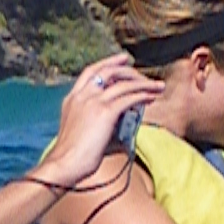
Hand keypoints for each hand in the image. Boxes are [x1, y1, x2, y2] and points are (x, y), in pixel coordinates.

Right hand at [37, 56, 161, 184]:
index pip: (92, 72)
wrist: (65, 164)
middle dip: (131, 71)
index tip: (124, 59)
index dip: (109, 62)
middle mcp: (81, 96)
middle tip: (147, 77)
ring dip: (144, 84)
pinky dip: (143, 95)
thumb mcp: (83, 131)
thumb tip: (123, 123)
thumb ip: (100, 121)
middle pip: (109, 71)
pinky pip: (129, 98)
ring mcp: (92, 102)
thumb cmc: (74, 155)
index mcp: (73, 99)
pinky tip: (152, 98)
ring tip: (158, 87)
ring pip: (123, 84)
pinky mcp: (104, 113)